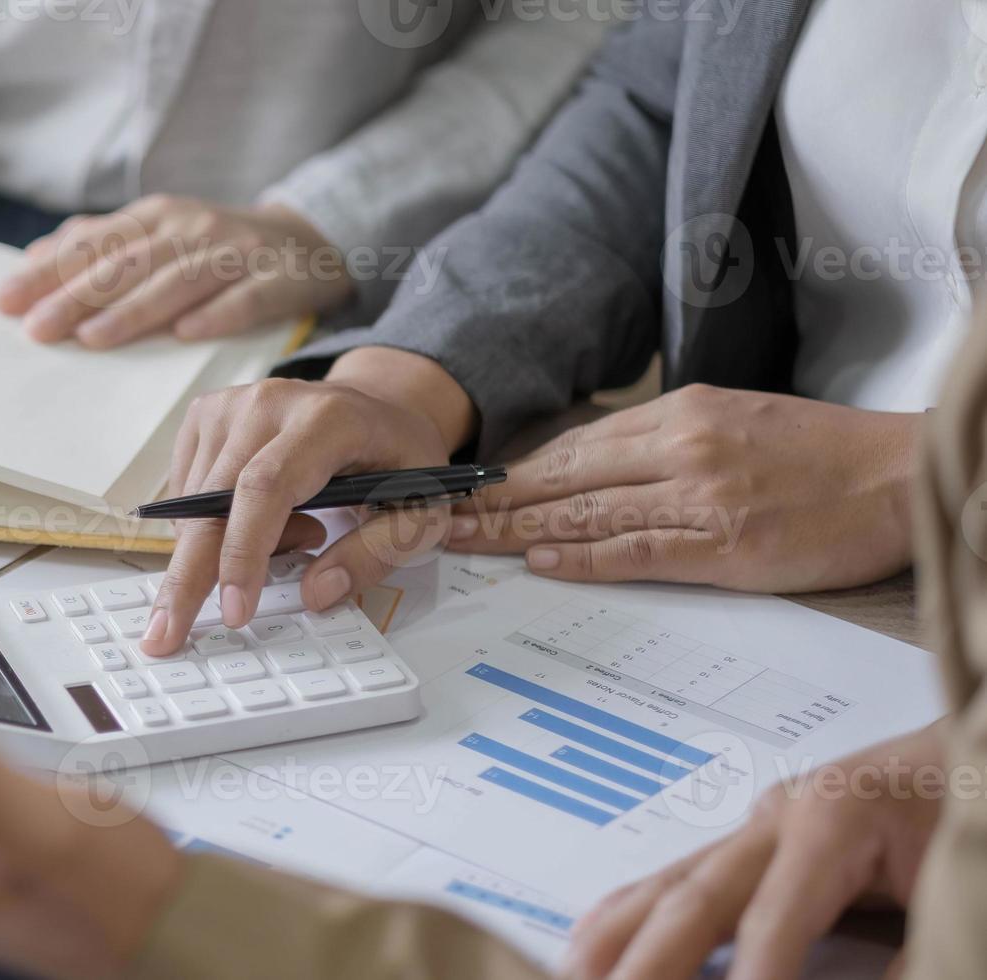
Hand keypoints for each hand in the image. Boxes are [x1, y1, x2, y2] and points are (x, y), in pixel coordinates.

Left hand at [0, 196, 351, 348]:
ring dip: (134, 310)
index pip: (92, 245)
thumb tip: (33, 257)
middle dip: (77, 296)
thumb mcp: (156, 234)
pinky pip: (245, 300)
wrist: (308, 242)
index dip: (47, 273)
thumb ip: (98, 243)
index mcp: (155, 217)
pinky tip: (186, 333)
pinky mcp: (278, 280)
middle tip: (37, 329)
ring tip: (93, 337)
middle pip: (127, 264)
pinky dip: (216, 314)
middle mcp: (191, 229)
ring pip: (178, 281)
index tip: (5, 301)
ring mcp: (236, 253)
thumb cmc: (212, 247)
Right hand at [141, 347, 476, 656]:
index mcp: (327, 418)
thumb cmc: (396, 459)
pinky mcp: (204, 415)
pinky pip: (187, 493)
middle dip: (188, 576)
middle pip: (211, 500)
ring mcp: (230, 406)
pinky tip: (263, 518)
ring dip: (225, 548)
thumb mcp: (420, 511)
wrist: (374, 406)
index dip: (244, 553)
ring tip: (300, 534)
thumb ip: (376, 553)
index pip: (267, 488)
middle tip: (166, 633)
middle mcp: (269, 403)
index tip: (235, 611)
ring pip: (196, 504)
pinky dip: (211, 526)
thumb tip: (317, 593)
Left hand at [446, 385, 917, 590]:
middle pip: (564, 477)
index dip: (510, 472)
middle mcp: (682, 448)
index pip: (573, 446)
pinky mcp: (725, 544)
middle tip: (433, 519)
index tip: (462, 490)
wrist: (902, 475)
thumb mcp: (733, 422)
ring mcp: (701, 497)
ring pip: (588, 512)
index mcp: (681, 413)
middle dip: (493, 501)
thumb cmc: (821, 455)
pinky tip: (540, 560)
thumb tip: (588, 467)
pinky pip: (638, 550)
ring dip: (517, 530)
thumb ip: (662, 442)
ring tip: (463, 542)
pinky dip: (583, 556)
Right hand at [566, 723, 945, 978]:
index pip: (774, 916)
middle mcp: (781, 813)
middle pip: (696, 897)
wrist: (983, 749)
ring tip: (571, 978)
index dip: (754, 974)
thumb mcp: (963, 885)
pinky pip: (678, 879)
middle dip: (650, 961)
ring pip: (670, 885)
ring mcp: (760, 823)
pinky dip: (628, 916)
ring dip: (615, 939)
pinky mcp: (758, 842)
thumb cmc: (976, 803)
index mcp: (836, 815)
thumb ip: (920, 954)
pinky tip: (591, 945)